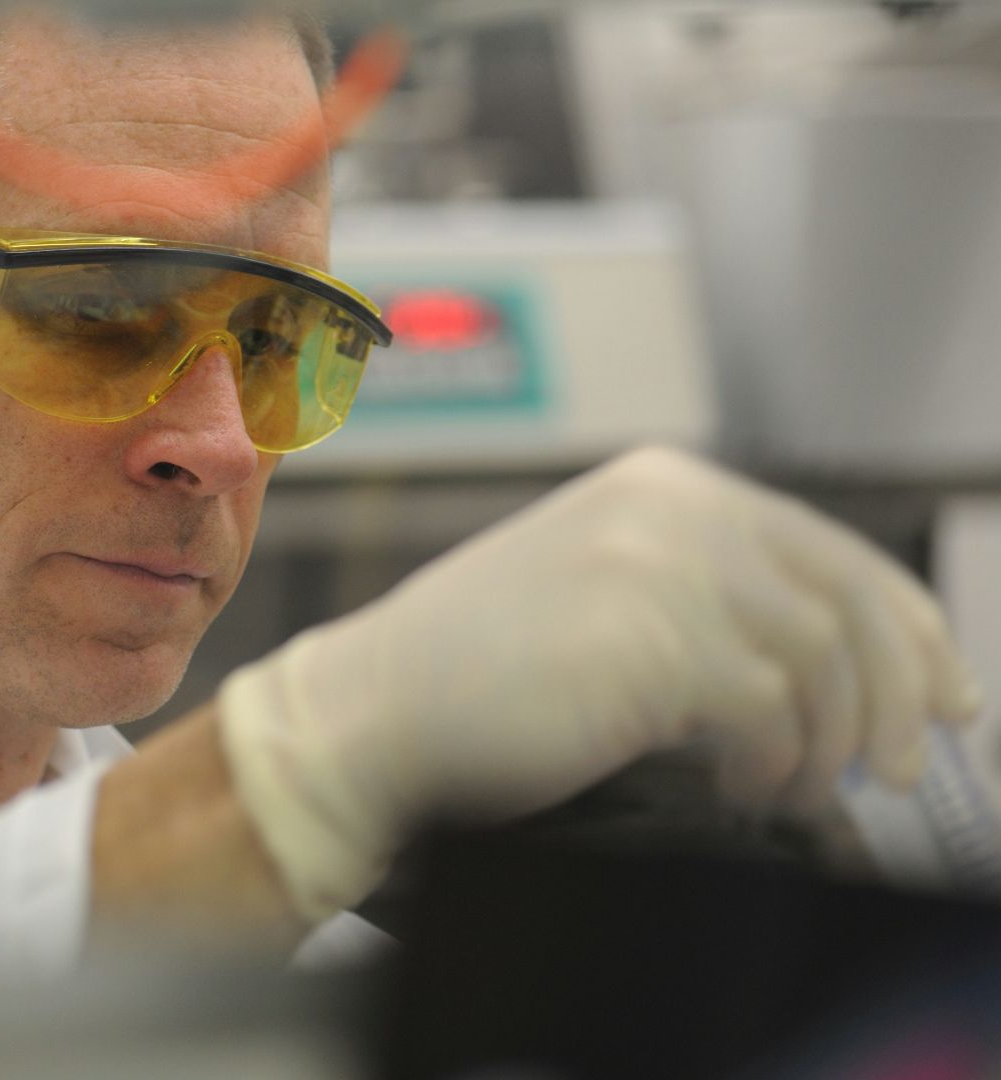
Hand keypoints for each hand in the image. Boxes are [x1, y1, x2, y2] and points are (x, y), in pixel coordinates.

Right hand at [218, 446, 986, 920]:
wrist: (373, 709)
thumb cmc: (476, 670)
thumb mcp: (604, 592)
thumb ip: (709, 594)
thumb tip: (838, 660)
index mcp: (664, 486)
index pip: (832, 549)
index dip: (909, 630)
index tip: (944, 697)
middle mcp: (673, 508)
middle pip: (848, 603)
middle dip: (894, 697)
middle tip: (892, 769)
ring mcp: (664, 569)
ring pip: (820, 665)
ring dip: (820, 747)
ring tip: (786, 790)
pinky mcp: (657, 644)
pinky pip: (769, 716)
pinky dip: (770, 768)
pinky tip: (736, 790)